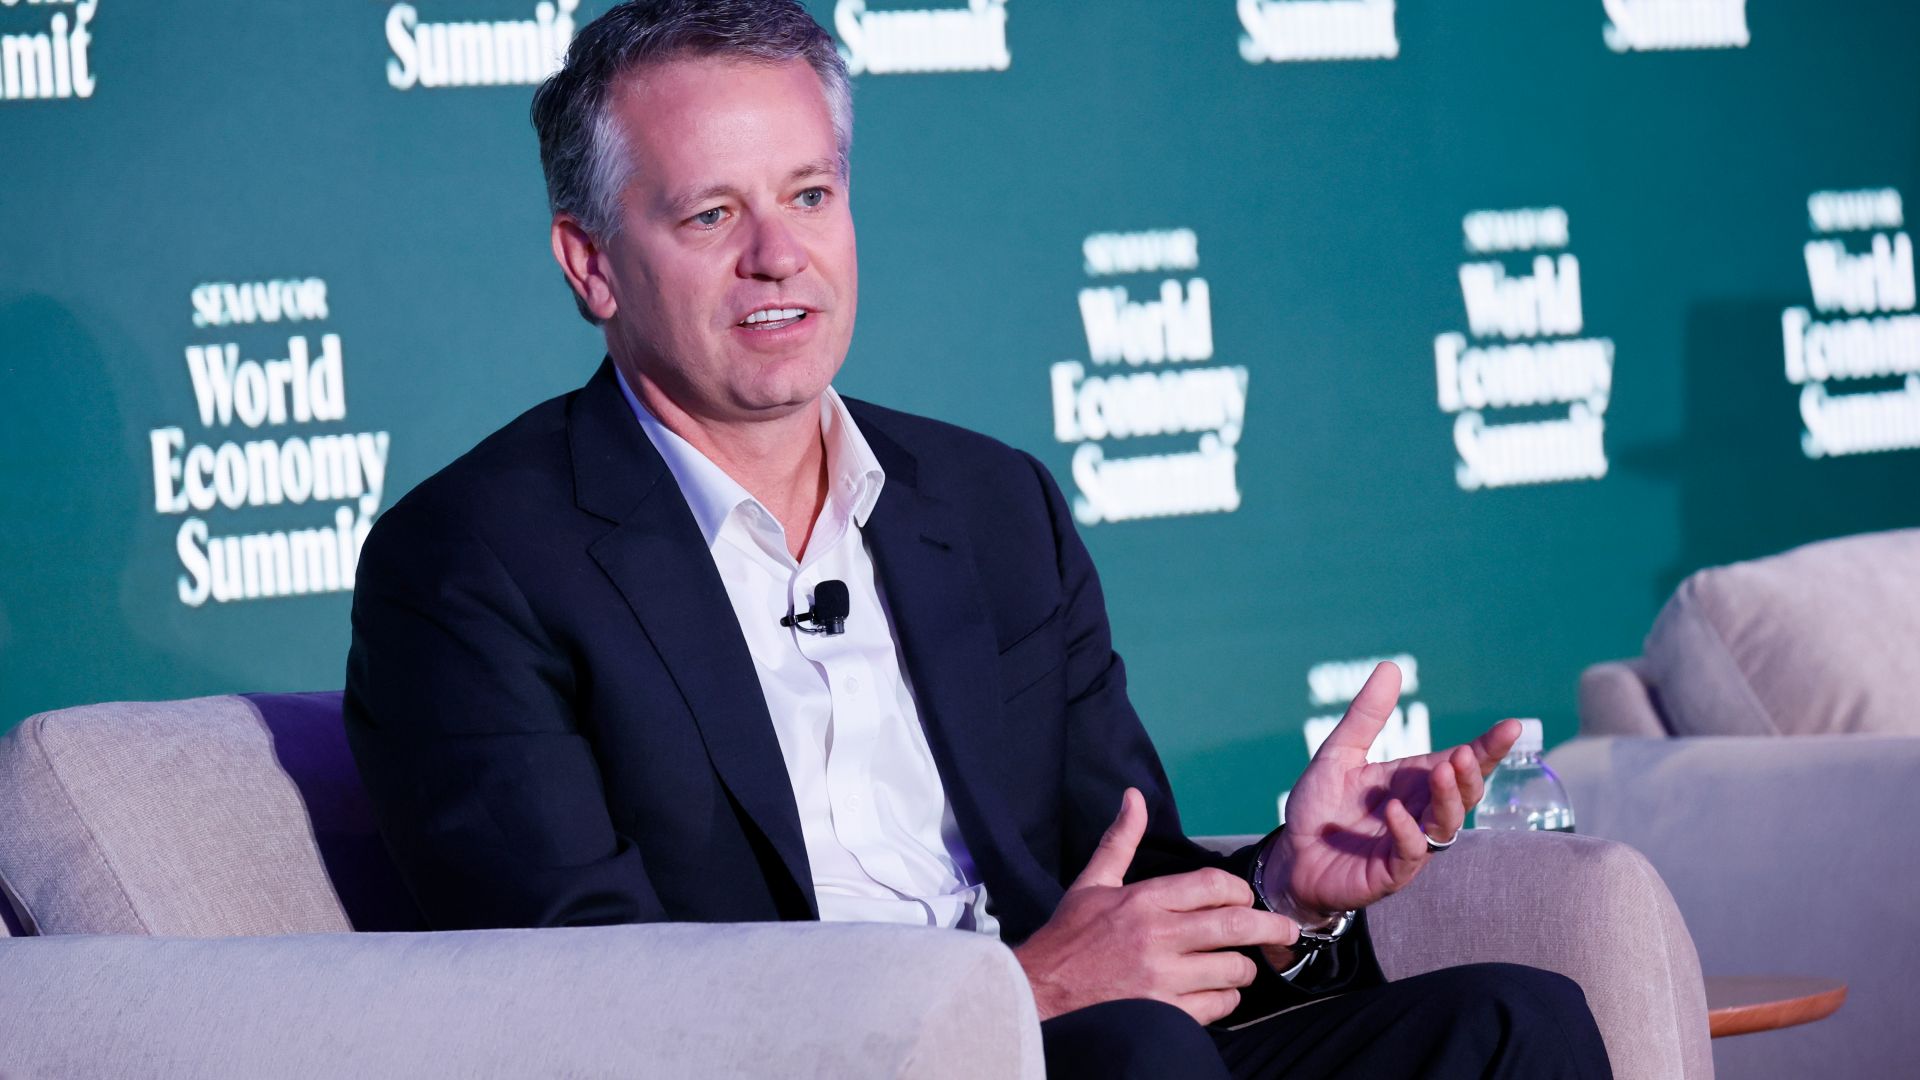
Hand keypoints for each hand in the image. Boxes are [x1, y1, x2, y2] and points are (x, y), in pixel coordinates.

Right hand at [1014, 788, 1299, 1024]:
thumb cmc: (1067, 939)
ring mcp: (1162, 977)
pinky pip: (1218, 1005)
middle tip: (1287, 932)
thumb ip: (1120, 840)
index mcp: (1144, 899)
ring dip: (1243, 968)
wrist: (1038, 994)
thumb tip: (1133, 796)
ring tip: (1239, 966)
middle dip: (1271, 927)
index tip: (1247, 899)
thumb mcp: (1091, 883)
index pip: (1213, 884)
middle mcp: (1157, 936)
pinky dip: (1225, 1000)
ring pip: (1233, 968)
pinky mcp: (1164, 1013)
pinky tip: (1216, 993)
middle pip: (1236, 924)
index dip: (1240, 890)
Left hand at [1268, 662, 1518, 922]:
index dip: (1488, 748)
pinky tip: (1395, 811)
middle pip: (1463, 794)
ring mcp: (1409, 844)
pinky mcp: (1390, 872)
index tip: (1512, 726)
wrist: (1291, 856)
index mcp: (1414, 782)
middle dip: (1469, 774)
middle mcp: (1420, 812)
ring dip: (1447, 800)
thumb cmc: (1320, 807)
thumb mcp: (1339, 753)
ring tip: (1441, 772)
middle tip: (1463, 754)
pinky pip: (1409, 853)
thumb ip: (1366, 716)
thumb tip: (1391, 666)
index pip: (1461, 763)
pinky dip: (1406, 831)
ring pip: (1446, 825)